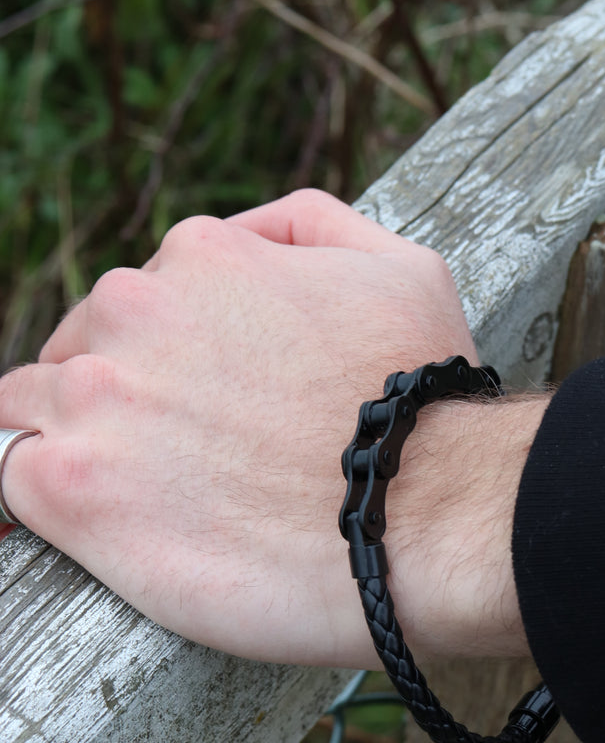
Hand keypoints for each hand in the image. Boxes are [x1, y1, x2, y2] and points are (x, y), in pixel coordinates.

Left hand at [0, 190, 541, 665]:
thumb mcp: (402, 266)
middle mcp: (136, 309)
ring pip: (34, 402)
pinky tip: (112, 516)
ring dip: (77, 436)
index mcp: (205, 257)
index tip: (213, 402)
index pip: (146, 296)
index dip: (177, 352)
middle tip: (192, 452)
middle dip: (127, 389)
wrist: (425, 515)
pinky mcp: (73, 489)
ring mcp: (96, 397)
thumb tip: (243, 233)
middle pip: (86, 345)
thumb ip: (311, 226)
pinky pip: (14, 471)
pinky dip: (48, 491)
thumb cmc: (424, 397)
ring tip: (151, 489)